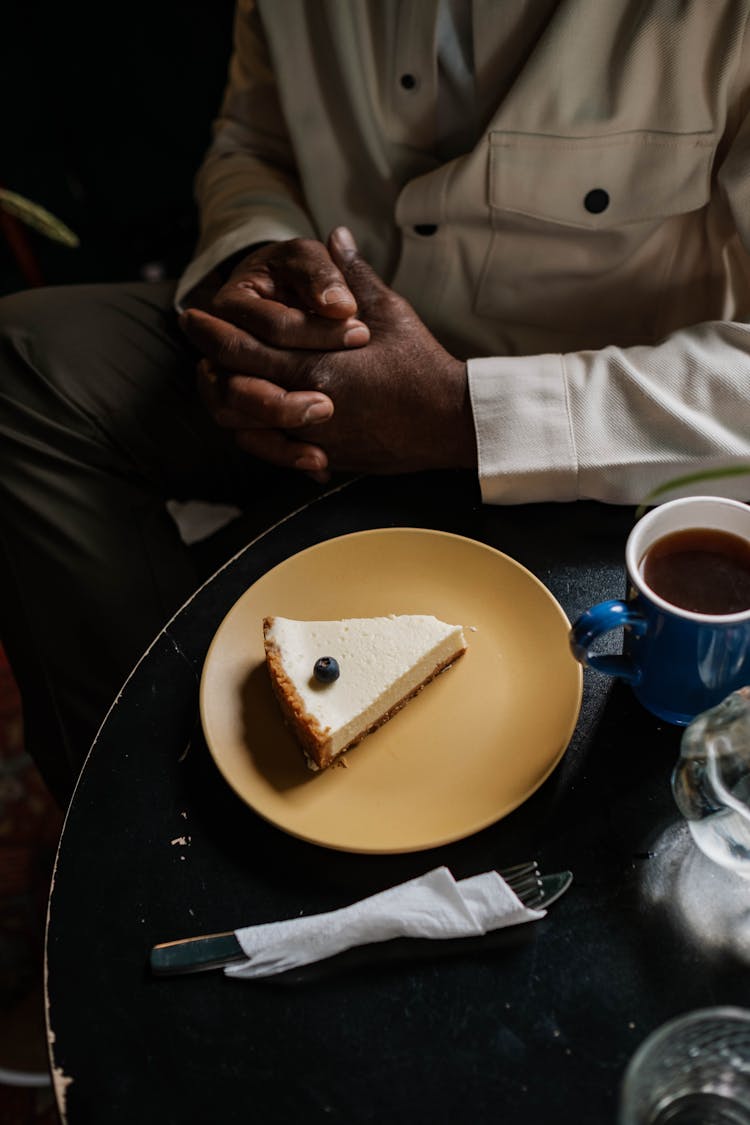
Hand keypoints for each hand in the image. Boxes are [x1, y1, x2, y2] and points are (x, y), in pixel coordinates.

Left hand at [181, 227, 476, 474]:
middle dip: (209, 362)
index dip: (214, 333)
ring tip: (218, 379)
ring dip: (228, 401)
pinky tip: (253, 417)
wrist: (448, 422)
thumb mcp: (389, 313)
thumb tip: (335, 236)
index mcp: (317, 366)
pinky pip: (276, 450)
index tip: (194, 316)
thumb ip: (353, 276)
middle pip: (236, 388)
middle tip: (195, 344)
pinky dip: (258, 434)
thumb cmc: (421, 365)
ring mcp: (314, 438)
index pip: (246, 349)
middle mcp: (307, 406)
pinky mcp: (326, 458)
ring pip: (247, 425)